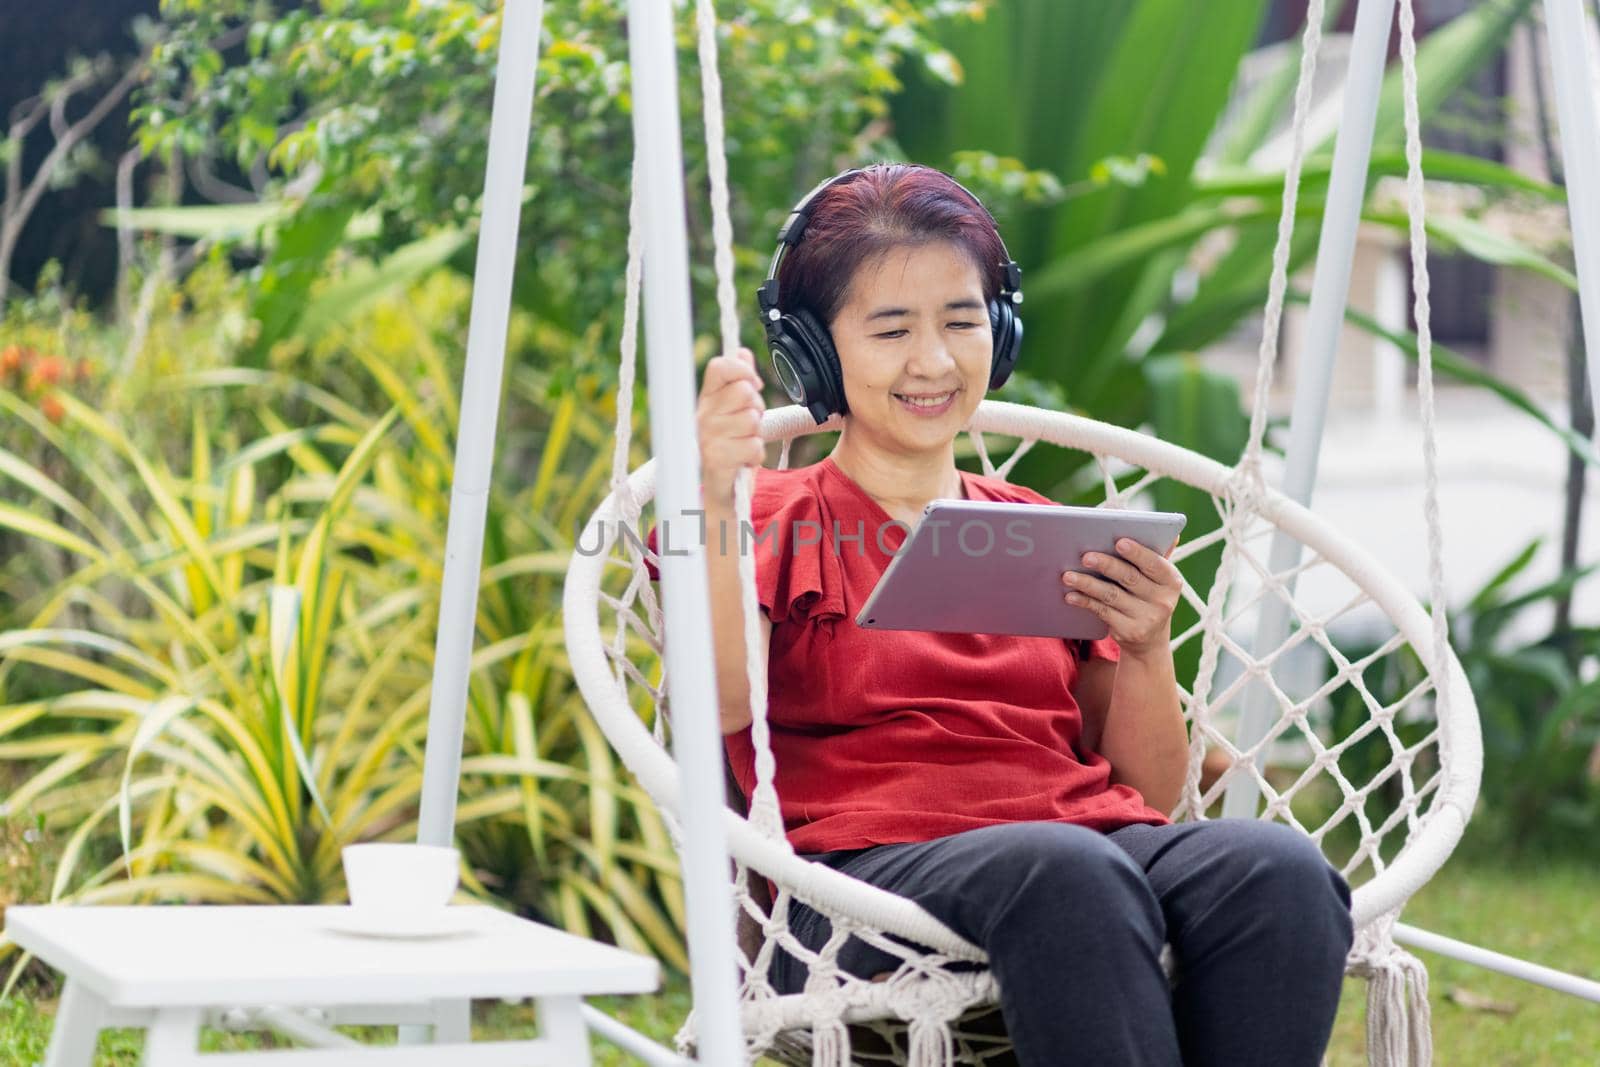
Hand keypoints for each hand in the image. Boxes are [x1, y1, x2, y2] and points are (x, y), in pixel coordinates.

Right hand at [697, 346, 765, 505]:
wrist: (722, 491)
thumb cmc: (730, 448)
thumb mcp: (736, 412)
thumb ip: (740, 381)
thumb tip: (742, 353)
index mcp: (706, 399)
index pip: (720, 366)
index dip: (743, 370)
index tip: (754, 384)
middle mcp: (702, 415)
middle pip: (744, 391)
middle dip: (757, 408)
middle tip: (749, 424)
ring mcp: (707, 438)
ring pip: (752, 420)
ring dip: (756, 436)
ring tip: (744, 444)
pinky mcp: (716, 460)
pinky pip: (753, 446)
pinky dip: (756, 455)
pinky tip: (744, 461)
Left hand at [1061, 537, 1181, 657]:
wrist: (1150, 639)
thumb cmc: (1148, 596)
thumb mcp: (1157, 578)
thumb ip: (1157, 554)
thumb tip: (1170, 532)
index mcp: (1171, 581)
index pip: (1155, 563)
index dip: (1137, 552)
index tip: (1119, 542)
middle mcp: (1163, 601)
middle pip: (1130, 578)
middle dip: (1106, 565)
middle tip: (1085, 556)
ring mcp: (1146, 618)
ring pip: (1111, 595)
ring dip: (1087, 584)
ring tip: (1068, 575)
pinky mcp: (1129, 631)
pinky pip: (1102, 612)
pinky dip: (1085, 601)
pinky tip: (1071, 594)